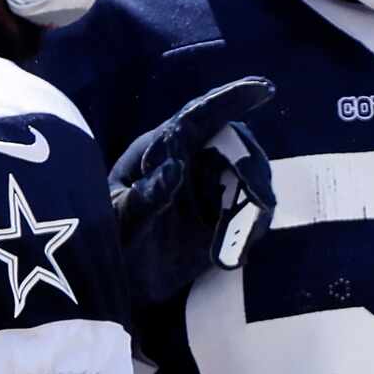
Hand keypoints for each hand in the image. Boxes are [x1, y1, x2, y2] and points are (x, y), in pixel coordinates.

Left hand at [110, 78, 277, 312]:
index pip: (199, 116)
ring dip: (254, 201)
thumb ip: (145, 197)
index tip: (263, 89)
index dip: (232, 99)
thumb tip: (174, 167)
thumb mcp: (119, 223)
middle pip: (235, 144)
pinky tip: (236, 248)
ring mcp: (207, 188)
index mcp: (159, 150)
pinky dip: (252, 226)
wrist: (119, 285)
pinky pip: (251, 209)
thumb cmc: (109, 245)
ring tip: (243, 234)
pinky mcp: (222, 215)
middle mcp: (188, 161)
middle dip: (251, 169)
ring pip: (249, 176)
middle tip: (258, 202)